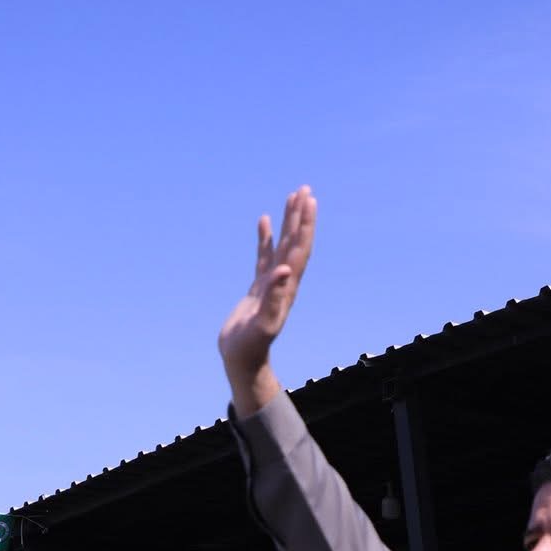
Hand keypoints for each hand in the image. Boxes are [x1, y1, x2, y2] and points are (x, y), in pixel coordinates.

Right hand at [218, 186, 315, 413]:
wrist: (242, 360)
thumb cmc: (252, 346)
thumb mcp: (264, 324)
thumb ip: (274, 297)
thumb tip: (285, 270)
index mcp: (287, 287)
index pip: (300, 249)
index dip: (304, 225)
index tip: (308, 201)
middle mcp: (284, 281)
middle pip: (295, 242)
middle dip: (301, 216)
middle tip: (304, 190)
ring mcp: (272, 283)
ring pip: (282, 246)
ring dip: (288, 222)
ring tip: (291, 197)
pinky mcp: (259, 287)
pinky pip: (264, 255)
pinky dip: (266, 237)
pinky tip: (265, 220)